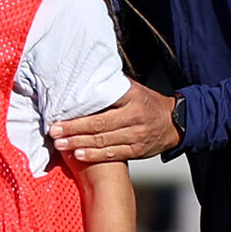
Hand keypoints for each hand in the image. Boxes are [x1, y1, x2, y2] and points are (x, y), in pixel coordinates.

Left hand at [49, 80, 179, 161]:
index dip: (79, 111)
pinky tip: (78, 155)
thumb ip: (112, 86)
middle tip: (54, 130)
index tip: (60, 112)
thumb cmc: (148, 103)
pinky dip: (94, 155)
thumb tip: (85, 76)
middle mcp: (135, 117)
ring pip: (103, 141)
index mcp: (132, 98)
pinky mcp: (138, 151)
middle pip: (99, 125)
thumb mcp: (134, 89)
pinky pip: (112, 154)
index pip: (102, 104)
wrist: (176, 122)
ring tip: (60, 144)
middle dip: (73, 129)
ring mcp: (137, 136)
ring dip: (79, 143)